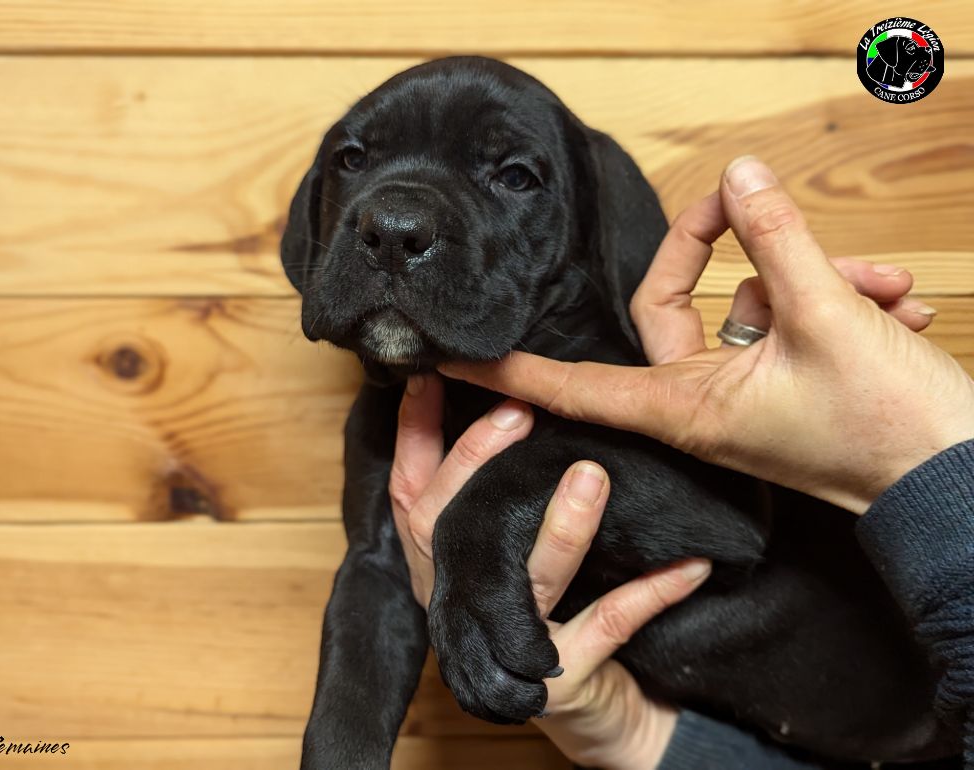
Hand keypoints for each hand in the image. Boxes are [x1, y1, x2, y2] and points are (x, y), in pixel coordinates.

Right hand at [390, 375, 709, 769]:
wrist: (599, 711)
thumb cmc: (561, 610)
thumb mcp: (522, 545)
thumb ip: (515, 486)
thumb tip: (530, 394)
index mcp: (448, 562)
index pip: (410, 490)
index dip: (413, 434)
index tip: (430, 376)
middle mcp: (462, 601)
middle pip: (440, 527)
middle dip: (474, 465)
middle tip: (519, 414)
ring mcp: (507, 645)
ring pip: (525, 580)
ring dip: (560, 528)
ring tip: (593, 476)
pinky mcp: (562, 681)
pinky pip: (610, 624)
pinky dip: (652, 590)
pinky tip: (689, 563)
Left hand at [439, 156, 973, 512]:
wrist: (958, 482)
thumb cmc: (887, 429)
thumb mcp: (828, 319)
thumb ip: (778, 243)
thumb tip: (739, 179)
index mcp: (686, 404)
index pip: (573, 382)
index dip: (513, 367)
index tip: (456, 354)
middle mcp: (704, 399)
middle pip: (676, 302)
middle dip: (737, 248)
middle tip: (759, 206)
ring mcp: (747, 391)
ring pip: (753, 304)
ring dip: (819, 277)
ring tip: (884, 288)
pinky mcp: (786, 383)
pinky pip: (792, 322)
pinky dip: (843, 302)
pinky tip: (894, 304)